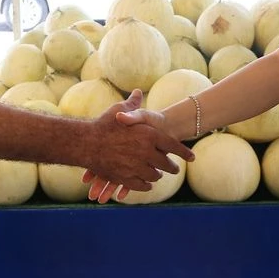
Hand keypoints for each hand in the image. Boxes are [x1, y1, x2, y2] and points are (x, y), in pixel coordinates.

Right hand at [78, 91, 194, 198]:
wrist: (85, 143)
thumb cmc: (103, 125)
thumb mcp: (119, 111)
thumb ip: (133, 105)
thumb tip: (138, 92)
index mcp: (149, 135)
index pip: (174, 146)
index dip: (185, 152)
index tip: (192, 157)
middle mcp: (146, 152)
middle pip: (166, 164)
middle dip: (172, 167)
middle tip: (174, 168)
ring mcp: (137, 167)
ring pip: (154, 176)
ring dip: (157, 175)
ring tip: (158, 174)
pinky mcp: (126, 179)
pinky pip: (142, 185)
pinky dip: (145, 185)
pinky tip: (146, 183)